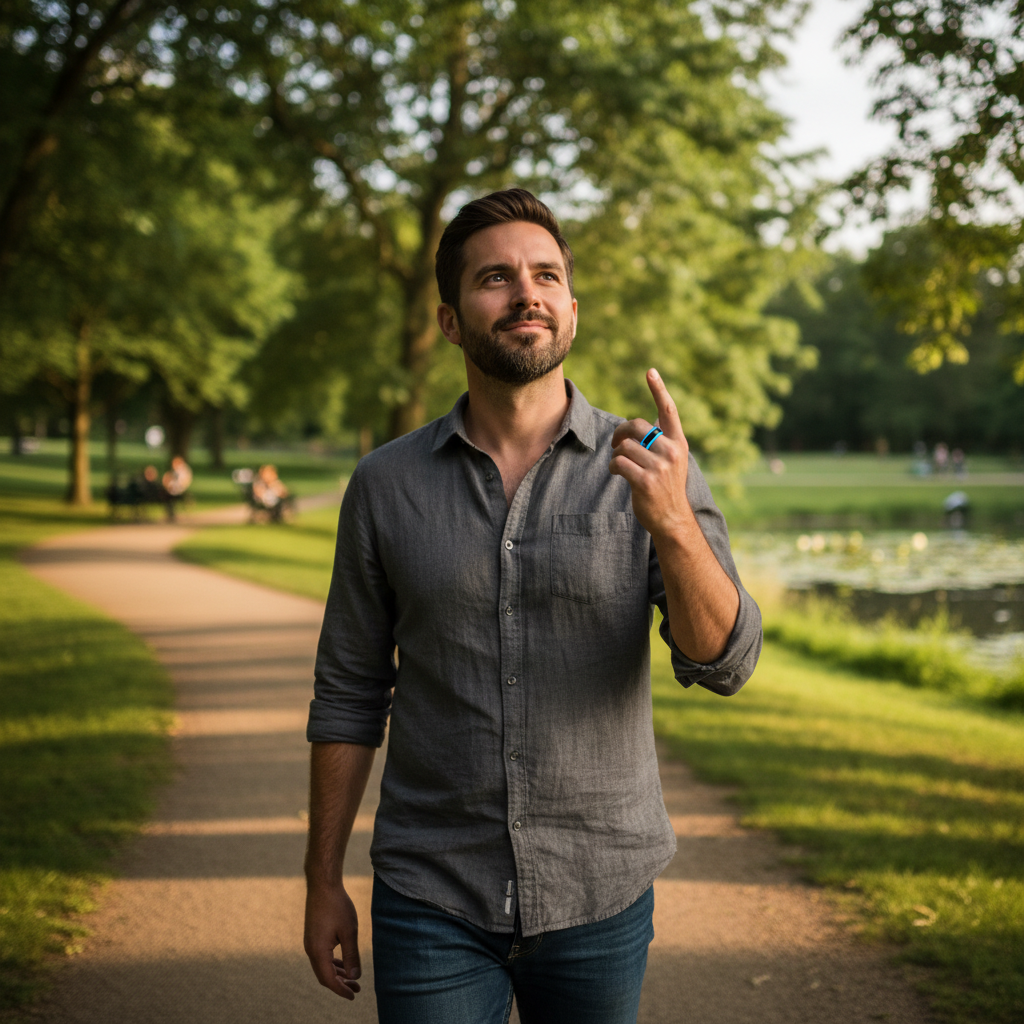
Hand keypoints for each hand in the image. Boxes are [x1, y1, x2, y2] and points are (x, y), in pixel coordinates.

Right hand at [304, 882, 362, 999]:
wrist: (323, 885)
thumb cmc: (337, 905)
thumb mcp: (349, 931)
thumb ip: (351, 955)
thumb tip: (354, 976)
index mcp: (318, 951)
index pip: (329, 979)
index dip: (341, 990)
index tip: (353, 996)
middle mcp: (310, 949)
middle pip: (324, 976)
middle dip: (340, 984)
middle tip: (356, 989)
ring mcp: (310, 942)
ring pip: (323, 966)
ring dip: (337, 973)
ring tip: (353, 979)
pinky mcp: (313, 936)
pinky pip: (322, 956)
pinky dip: (333, 963)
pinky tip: (344, 963)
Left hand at [609, 368, 691, 539]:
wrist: (672, 519)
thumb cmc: (667, 487)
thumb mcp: (672, 460)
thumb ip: (662, 440)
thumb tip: (647, 419)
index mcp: (678, 442)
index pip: (668, 410)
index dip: (658, 389)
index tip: (650, 371)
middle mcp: (671, 451)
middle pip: (635, 425)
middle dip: (620, 433)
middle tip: (616, 444)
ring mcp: (659, 466)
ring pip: (624, 446)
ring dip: (616, 455)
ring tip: (621, 465)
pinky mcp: (645, 481)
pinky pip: (619, 462)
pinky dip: (613, 466)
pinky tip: (617, 473)